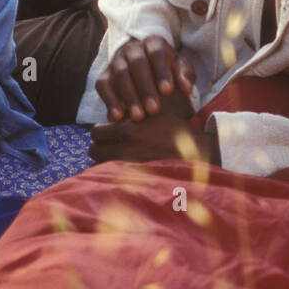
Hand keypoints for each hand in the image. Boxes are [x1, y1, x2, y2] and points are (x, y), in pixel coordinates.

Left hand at [89, 111, 219, 164]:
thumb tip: (115, 108)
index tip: (109, 130)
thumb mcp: (154, 112)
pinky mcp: (134, 180)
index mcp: (128, 130)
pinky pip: (112, 176)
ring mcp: (128, 167)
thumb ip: (133, 109)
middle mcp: (125, 149)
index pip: (95, 131)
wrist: (194, 154)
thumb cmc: (175, 130)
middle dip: (100, 146)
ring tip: (116, 155)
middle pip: (94, 150)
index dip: (101, 130)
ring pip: (100, 164)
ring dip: (105, 159)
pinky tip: (124, 167)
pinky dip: (114, 171)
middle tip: (110, 144)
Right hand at [96, 36, 197, 121]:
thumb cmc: (166, 70)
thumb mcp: (180, 69)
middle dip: (145, 87)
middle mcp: (132, 49)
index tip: (168, 91)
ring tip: (138, 117)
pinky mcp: (104, 75)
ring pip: (120, 75)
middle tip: (154, 109)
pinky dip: (109, 100)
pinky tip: (118, 117)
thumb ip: (185, 76)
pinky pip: (103, 85)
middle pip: (137, 64)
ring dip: (129, 96)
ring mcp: (116, 61)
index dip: (162, 71)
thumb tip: (187, 88)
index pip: (157, 53)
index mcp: (153, 43)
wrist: (145, 68)